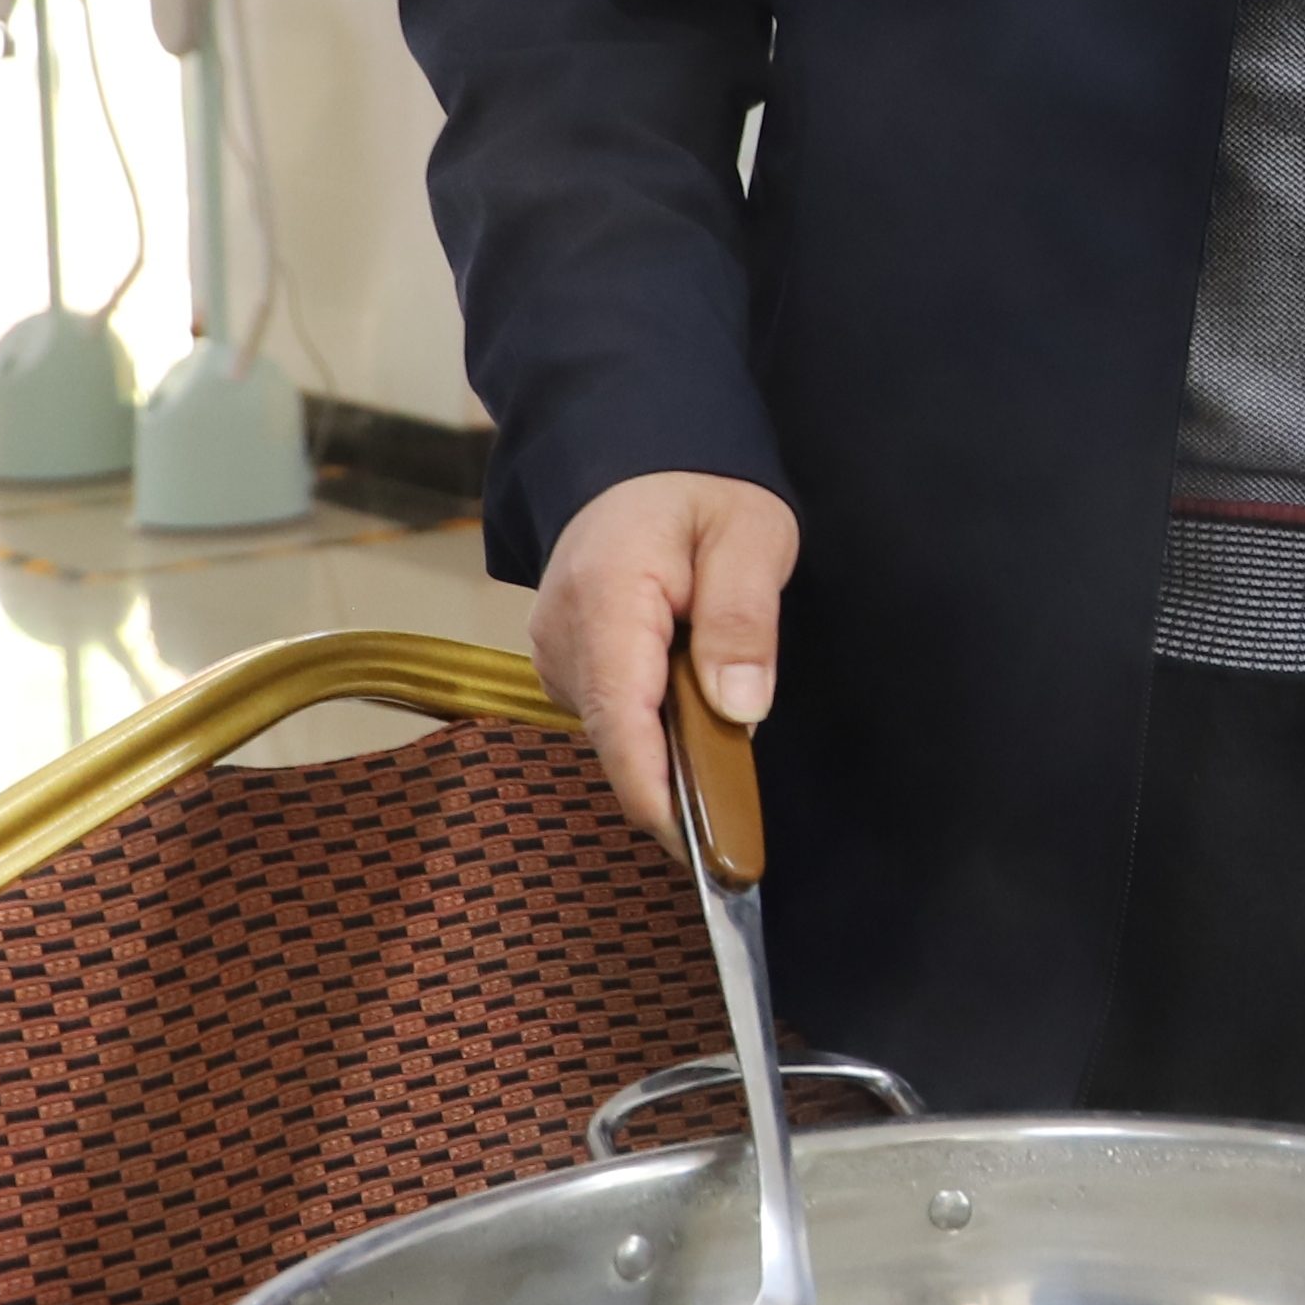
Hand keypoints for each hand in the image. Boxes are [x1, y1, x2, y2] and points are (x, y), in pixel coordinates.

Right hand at [533, 470, 802, 831]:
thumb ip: (742, 620)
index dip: (658, 795)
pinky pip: (612, 711)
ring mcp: (554, 649)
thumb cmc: (700, 490)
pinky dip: (654, 720)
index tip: (701, 850)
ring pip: (617, 731)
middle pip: (620, 738)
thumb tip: (740, 708)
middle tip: (744, 808)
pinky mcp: (563, 659)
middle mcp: (561, 633)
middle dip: (679, 777)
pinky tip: (690, 695)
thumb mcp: (750, 536)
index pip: (621, 721)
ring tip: (725, 714)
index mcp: (604, 599)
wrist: (638, 454)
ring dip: (671, 741)